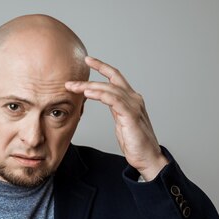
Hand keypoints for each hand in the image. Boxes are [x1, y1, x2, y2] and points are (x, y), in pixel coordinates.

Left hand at [65, 56, 168, 179]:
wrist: (148, 158)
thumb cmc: (135, 143)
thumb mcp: (121, 122)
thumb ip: (115, 110)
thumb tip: (105, 103)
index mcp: (131, 99)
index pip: (116, 77)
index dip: (102, 67)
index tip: (88, 60)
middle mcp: (134, 99)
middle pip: (110, 81)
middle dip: (89, 78)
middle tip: (70, 81)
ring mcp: (134, 106)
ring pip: (109, 89)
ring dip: (89, 87)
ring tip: (73, 87)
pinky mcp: (131, 115)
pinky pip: (114, 100)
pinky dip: (100, 95)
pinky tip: (88, 93)